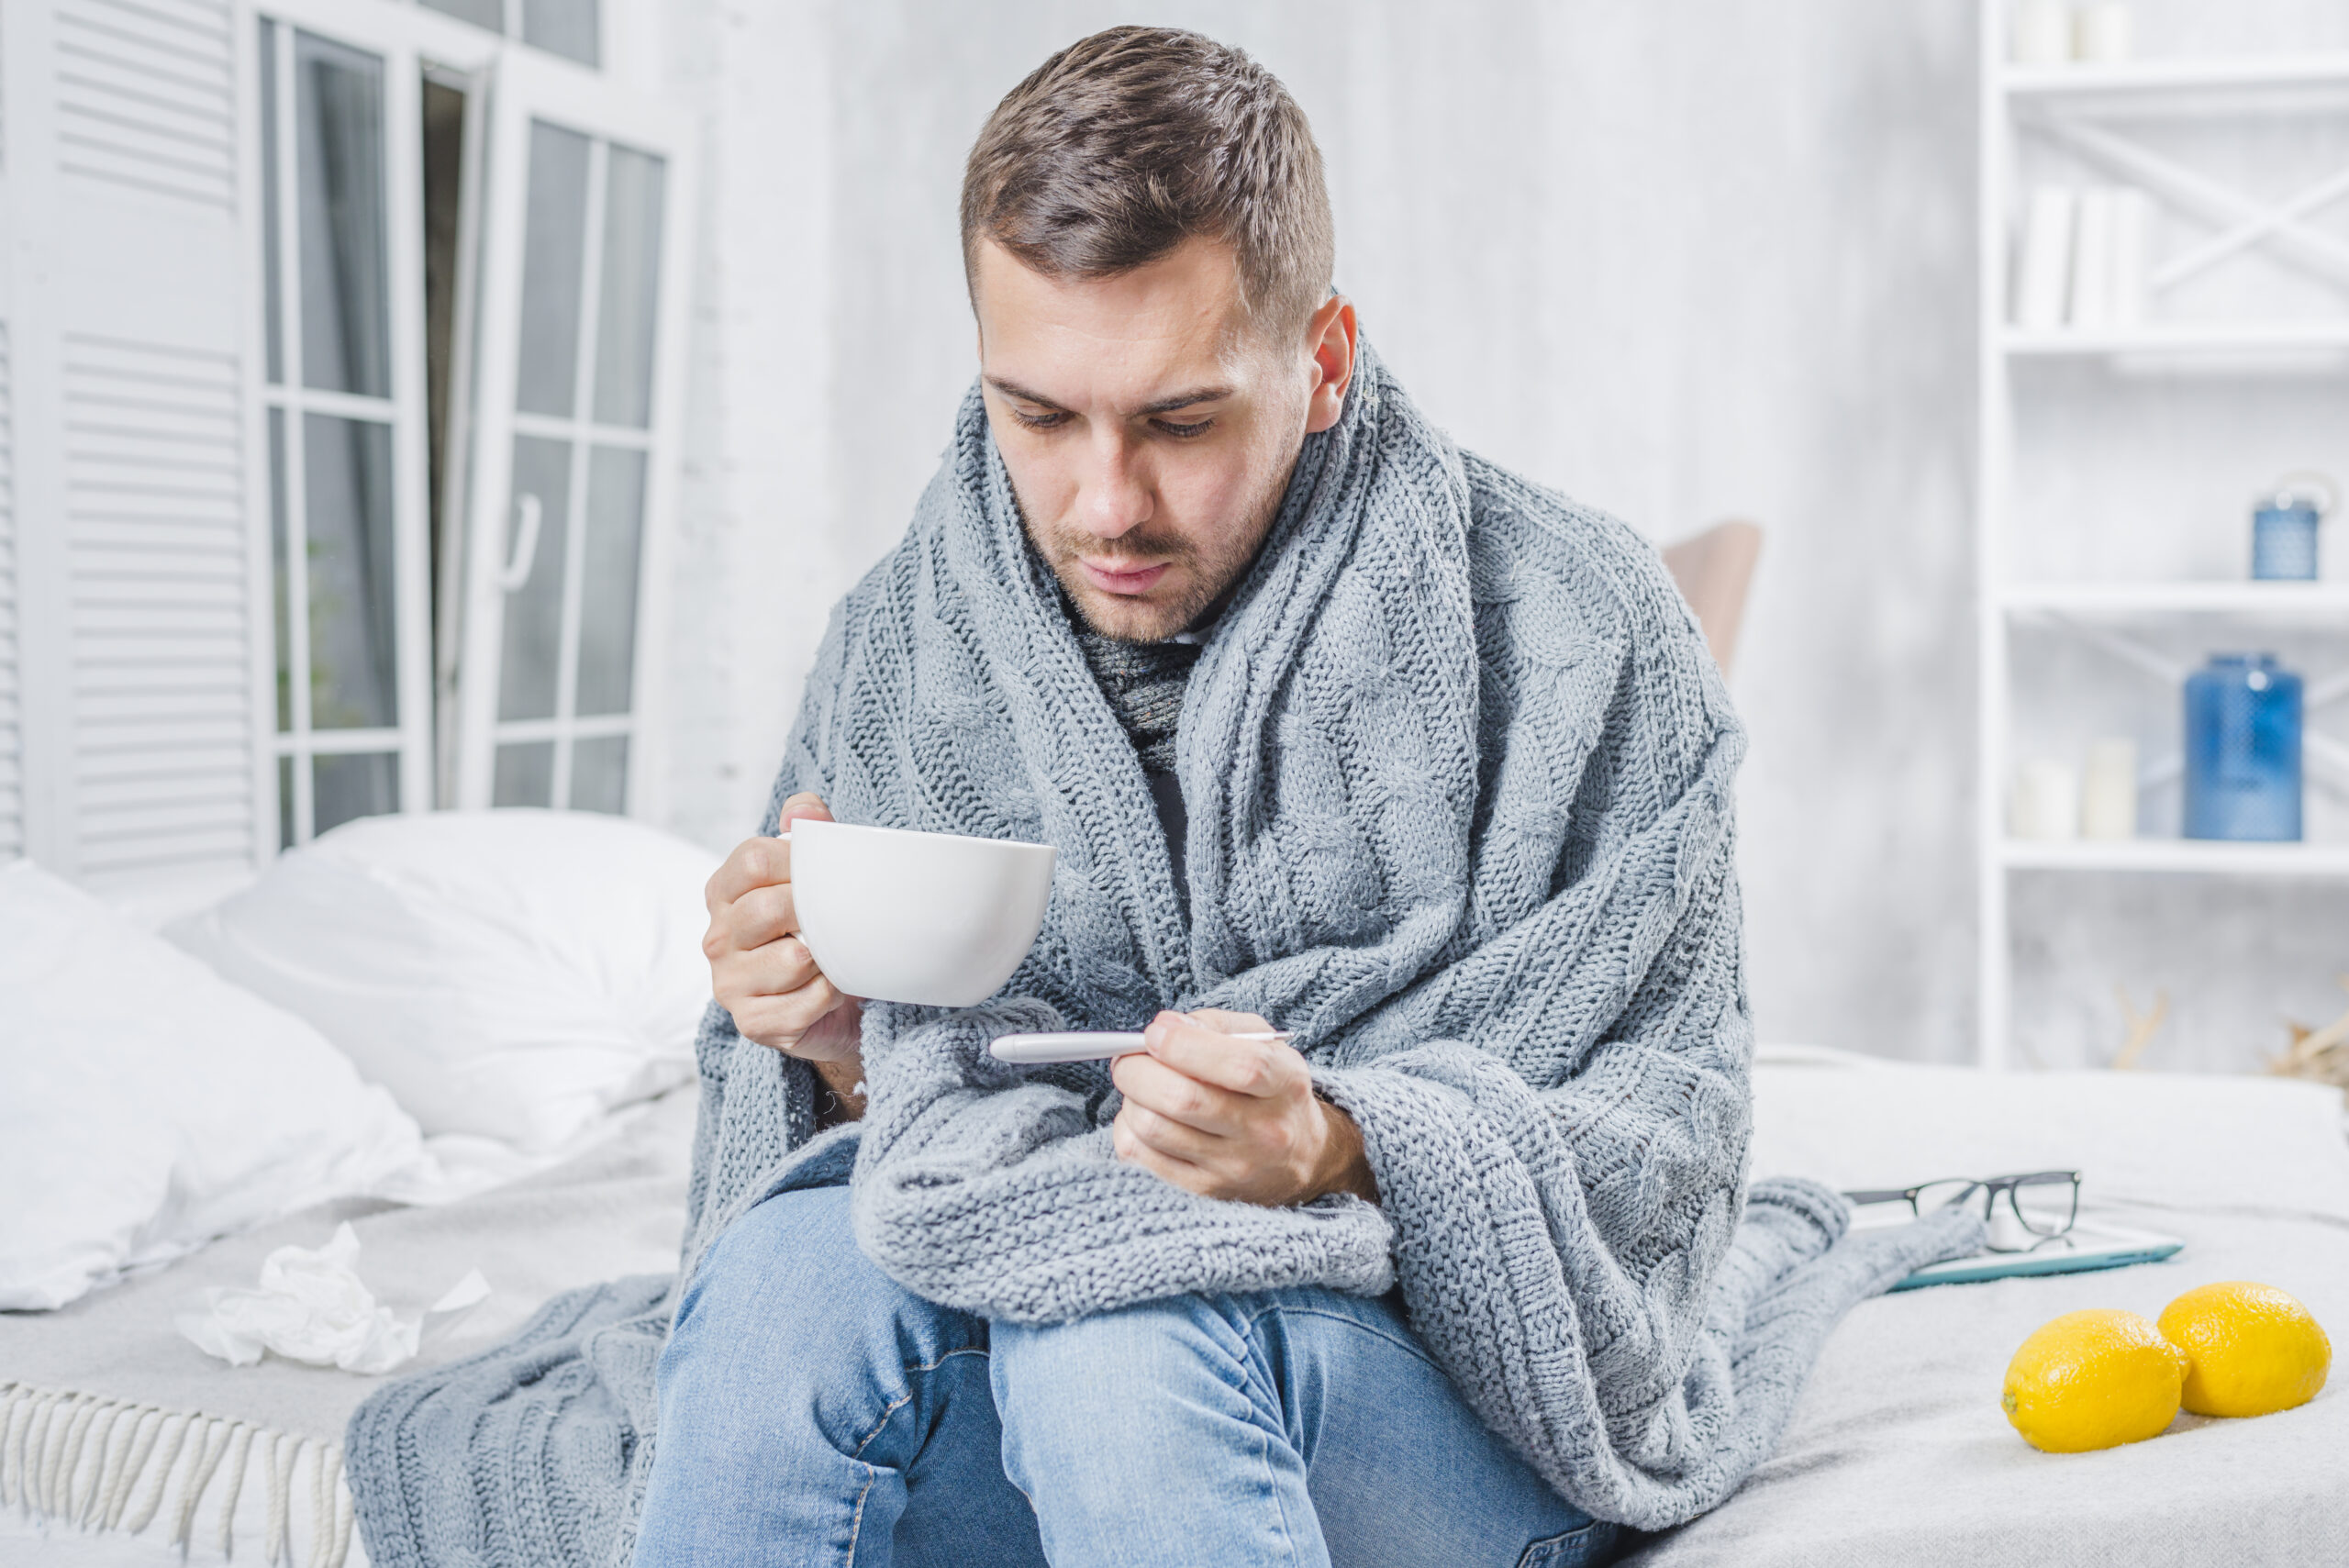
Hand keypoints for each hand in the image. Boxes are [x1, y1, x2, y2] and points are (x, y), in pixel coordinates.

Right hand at [704, 793, 863, 1073]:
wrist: (833, 1003)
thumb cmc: (818, 931)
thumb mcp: (813, 876)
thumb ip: (808, 833)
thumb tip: (806, 808)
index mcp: (723, 892)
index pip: (754, 859)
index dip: (798, 863)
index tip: (825, 874)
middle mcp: (716, 938)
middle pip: (768, 908)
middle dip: (816, 913)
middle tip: (838, 920)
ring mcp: (729, 984)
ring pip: (792, 960)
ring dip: (829, 960)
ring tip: (835, 959)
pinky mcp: (752, 1023)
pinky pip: (806, 1002)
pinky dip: (831, 995)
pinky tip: (832, 990)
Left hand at [1110, 1010, 1378, 1207]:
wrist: (1301, 1158)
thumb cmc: (1269, 1089)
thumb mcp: (1262, 1043)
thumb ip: (1215, 1026)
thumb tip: (1163, 1027)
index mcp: (1284, 1084)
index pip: (1240, 1066)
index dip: (1186, 1045)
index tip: (1155, 1033)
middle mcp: (1263, 1132)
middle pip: (1184, 1099)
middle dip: (1138, 1070)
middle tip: (1129, 1058)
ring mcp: (1232, 1168)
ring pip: (1152, 1128)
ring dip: (1131, 1099)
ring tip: (1139, 1088)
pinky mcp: (1202, 1191)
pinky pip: (1139, 1157)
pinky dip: (1127, 1129)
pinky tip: (1144, 1116)